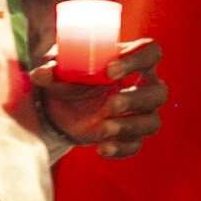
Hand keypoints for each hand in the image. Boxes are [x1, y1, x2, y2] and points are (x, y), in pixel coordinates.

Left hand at [33, 37, 166, 157]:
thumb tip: (42, 74)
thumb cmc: (67, 76)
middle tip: (109, 104)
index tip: (110, 70)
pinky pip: (135, 145)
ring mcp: (138, 114)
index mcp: (129, 61)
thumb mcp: (57, 68)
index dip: (137, 60)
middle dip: (136, 99)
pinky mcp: (128, 136)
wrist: (59, 107)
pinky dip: (120, 148)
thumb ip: (52, 69)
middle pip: (158, 92)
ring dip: (129, 126)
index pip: (150, 52)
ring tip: (102, 128)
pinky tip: (102, 148)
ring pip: (151, 122)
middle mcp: (141, 86)